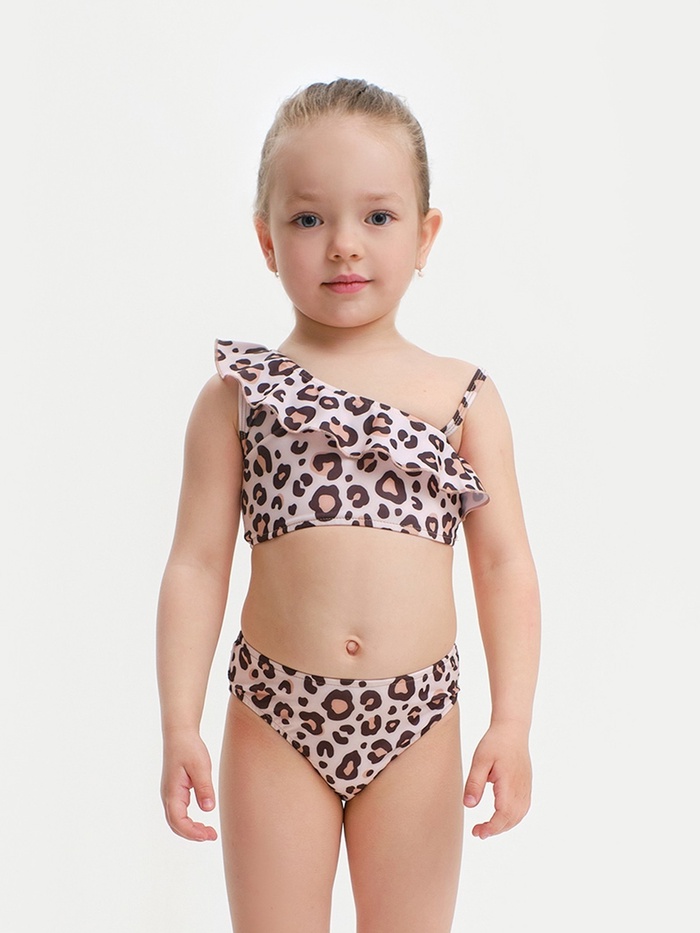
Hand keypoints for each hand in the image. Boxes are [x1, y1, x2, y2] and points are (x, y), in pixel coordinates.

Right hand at [161, 732, 217, 841]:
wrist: (179, 734)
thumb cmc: (189, 748)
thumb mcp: (201, 766)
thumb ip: (204, 787)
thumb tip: (208, 808)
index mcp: (172, 791)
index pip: (178, 821)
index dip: (192, 832)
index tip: (208, 835)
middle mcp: (168, 795)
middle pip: (175, 824)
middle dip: (192, 834)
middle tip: (211, 836)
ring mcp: (170, 794)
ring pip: (176, 820)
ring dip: (190, 829)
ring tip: (208, 832)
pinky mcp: (174, 791)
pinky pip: (178, 812)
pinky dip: (188, 821)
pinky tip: (201, 821)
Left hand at [463, 722, 531, 838]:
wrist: (512, 729)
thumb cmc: (495, 743)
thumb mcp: (480, 760)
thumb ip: (474, 783)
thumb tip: (469, 805)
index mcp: (509, 784)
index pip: (503, 815)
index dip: (491, 828)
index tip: (478, 832)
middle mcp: (521, 789)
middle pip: (512, 819)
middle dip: (496, 829)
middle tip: (478, 832)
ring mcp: (526, 788)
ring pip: (519, 816)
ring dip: (504, 825)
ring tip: (488, 827)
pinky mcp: (526, 785)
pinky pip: (522, 809)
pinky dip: (512, 818)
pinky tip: (501, 817)